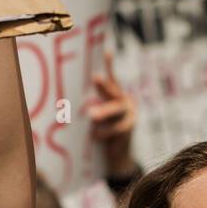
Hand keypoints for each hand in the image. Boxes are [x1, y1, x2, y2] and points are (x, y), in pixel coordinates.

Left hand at [87, 50, 137, 177]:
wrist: (118, 155)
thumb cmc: (102, 134)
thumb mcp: (97, 119)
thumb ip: (92, 108)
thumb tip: (76, 103)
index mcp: (116, 97)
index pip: (113, 79)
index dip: (110, 66)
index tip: (107, 51)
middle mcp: (125, 102)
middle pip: (114, 91)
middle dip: (104, 85)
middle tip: (95, 77)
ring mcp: (130, 114)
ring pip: (116, 109)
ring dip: (103, 112)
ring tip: (91, 116)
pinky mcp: (130, 128)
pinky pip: (116, 129)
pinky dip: (103, 133)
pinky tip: (95, 137)